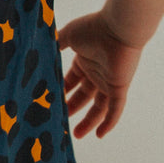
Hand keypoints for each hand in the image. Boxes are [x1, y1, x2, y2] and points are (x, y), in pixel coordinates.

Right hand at [55, 11, 143, 138]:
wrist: (118, 27)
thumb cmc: (94, 28)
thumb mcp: (69, 35)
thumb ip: (57, 42)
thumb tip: (44, 48)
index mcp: (85, 61)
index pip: (72, 80)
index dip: (62, 91)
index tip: (49, 101)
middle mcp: (97, 73)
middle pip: (84, 96)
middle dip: (73, 107)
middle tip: (60, 119)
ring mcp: (109, 81)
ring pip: (99, 107)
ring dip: (88, 121)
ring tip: (76, 134)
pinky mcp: (119, 87)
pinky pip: (115, 109)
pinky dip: (108, 123)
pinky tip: (99, 135)